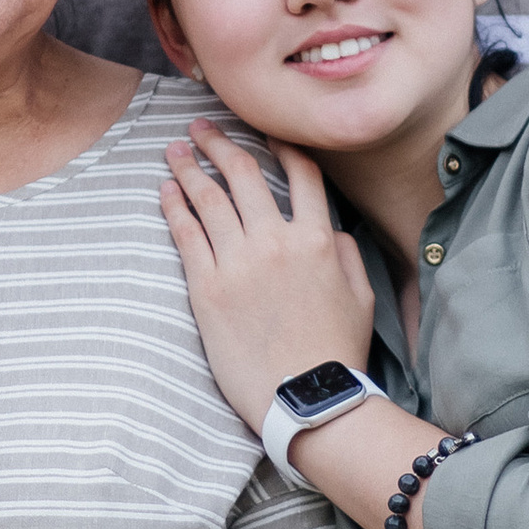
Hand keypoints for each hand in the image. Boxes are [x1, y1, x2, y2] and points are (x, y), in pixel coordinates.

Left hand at [159, 121, 375, 433]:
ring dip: (189, 167)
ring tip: (175, 150)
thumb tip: (333, 229)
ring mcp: (239, 263)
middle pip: (243, 174)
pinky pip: (186, 234)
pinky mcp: (208, 288)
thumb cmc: (337, 353)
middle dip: (219, 143)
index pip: (300, 174)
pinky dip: (174, 206)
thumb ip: (348, 254)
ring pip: (209, 198)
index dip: (280, 146)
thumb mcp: (363, 297)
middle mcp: (277, 242)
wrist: (306, 400)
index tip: (263, 133)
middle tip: (201, 128)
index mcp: (319, 240)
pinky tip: (165, 190)